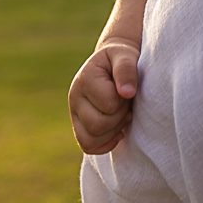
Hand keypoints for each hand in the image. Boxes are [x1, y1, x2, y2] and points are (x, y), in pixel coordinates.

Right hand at [69, 37, 140, 153]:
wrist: (113, 62)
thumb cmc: (121, 58)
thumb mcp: (125, 56)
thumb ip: (126, 70)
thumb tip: (127, 93)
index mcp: (85, 78)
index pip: (109, 104)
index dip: (124, 101)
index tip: (128, 90)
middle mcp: (74, 97)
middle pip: (97, 125)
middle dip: (119, 117)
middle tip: (127, 104)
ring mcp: (74, 113)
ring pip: (90, 140)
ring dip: (113, 131)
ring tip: (122, 115)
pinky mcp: (79, 125)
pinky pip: (87, 146)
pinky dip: (105, 144)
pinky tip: (119, 132)